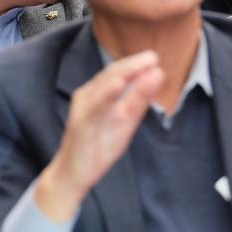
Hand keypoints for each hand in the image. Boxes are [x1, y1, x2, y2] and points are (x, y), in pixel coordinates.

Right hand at [35, 51, 163, 221]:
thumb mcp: (125, 120)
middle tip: (153, 56)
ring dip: (124, 74)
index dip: (135, 64)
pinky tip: (120, 84)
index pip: (118, 72)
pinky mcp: (81, 124)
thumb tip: (157, 74)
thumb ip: (139, 99)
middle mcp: (89, 97)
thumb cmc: (99, 145)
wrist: (74, 174)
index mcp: (98, 94)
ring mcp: (84, 110)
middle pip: (111, 74)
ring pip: (103, 87)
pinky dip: (107, 94)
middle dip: (132, 64)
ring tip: (142, 64)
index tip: (154, 57)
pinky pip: (94, 107)